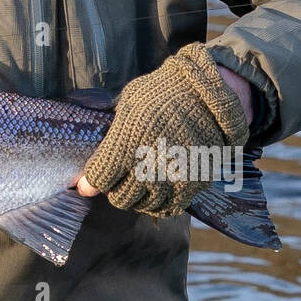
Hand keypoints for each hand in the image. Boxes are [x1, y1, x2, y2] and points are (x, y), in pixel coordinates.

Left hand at [75, 44, 250, 216]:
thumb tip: (98, 151)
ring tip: (137, 187)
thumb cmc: (163, 92)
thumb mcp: (129, 103)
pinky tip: (157, 194)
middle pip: (120, 197)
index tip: (91, 178)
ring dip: (136, 199)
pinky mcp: (192, 184)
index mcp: (128, 141)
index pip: (99, 178)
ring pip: (144, 206)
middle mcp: (149, 164)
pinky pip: (169, 208)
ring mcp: (172, 177)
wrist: (209, 95)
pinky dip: (159, 205)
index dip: (91, 181)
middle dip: (114, 191)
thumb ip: (112, 132)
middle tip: (117, 182)